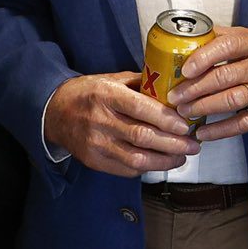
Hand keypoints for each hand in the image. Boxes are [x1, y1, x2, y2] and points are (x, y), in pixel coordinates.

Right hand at [43, 71, 198, 176]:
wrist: (54, 113)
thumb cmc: (89, 93)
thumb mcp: (112, 79)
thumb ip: (142, 84)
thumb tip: (176, 89)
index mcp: (106, 95)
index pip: (141, 108)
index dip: (166, 119)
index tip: (186, 125)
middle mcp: (100, 120)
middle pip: (143, 137)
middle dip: (174, 144)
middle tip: (193, 145)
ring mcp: (96, 144)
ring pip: (137, 158)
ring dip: (165, 161)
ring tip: (182, 157)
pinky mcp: (94, 161)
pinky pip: (127, 169)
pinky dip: (148, 167)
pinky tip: (161, 162)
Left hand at [172, 28, 247, 138]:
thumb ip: (225, 36)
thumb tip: (191, 37)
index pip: (230, 46)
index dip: (205, 57)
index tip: (185, 69)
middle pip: (227, 77)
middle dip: (196, 88)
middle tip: (175, 96)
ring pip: (234, 100)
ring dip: (205, 107)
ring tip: (184, 111)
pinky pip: (245, 123)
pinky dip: (222, 130)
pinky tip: (203, 132)